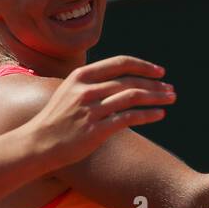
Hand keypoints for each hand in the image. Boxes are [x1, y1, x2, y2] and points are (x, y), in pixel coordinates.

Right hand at [25, 55, 174, 168]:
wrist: (37, 144)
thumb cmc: (56, 119)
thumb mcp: (69, 91)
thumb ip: (92, 83)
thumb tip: (120, 80)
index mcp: (81, 76)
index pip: (119, 63)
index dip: (143, 66)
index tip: (160, 72)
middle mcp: (86, 90)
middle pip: (130, 81)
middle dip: (154, 84)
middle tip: (171, 89)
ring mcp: (91, 110)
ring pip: (132, 97)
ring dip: (156, 97)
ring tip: (170, 99)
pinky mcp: (96, 130)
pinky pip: (128, 118)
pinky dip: (147, 115)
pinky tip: (159, 115)